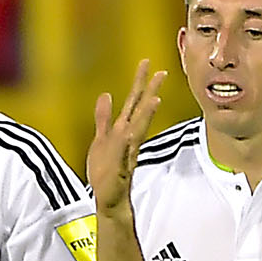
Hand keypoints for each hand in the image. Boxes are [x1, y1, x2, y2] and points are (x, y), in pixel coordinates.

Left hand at [84, 57, 168, 215]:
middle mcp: (128, 138)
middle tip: (161, 71)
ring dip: (146, 114)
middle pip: (140, 110)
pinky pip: (126, 151)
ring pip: (138, 129)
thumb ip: (103, 117)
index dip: (140, 83)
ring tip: (155, 98)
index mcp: (124, 130)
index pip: (134, 102)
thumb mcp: (100, 138)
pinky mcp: (121, 166)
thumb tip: (106, 94)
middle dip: (149, 91)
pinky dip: (129, 141)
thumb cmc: (106, 170)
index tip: (147, 63)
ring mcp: (126, 151)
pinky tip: (131, 131)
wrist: (109, 197)